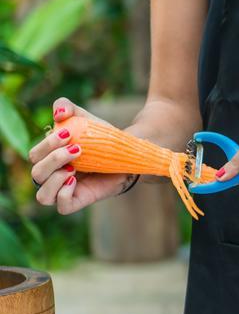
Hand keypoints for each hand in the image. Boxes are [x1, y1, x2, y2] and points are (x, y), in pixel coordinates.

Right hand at [28, 98, 133, 213]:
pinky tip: (75, 179)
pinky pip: (62, 207)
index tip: (68, 134)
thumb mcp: (82, 116)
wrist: (129, 151)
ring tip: (74, 168)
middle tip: (77, 149)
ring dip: (54, 179)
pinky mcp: (82, 200)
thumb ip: (65, 106)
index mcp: (50, 157)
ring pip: (42, 196)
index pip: (34, 156)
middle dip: (53, 158)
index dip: (46, 145)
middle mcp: (55, 175)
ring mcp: (68, 190)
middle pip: (36, 173)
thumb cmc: (102, 136)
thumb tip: (58, 113)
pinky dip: (63, 194)